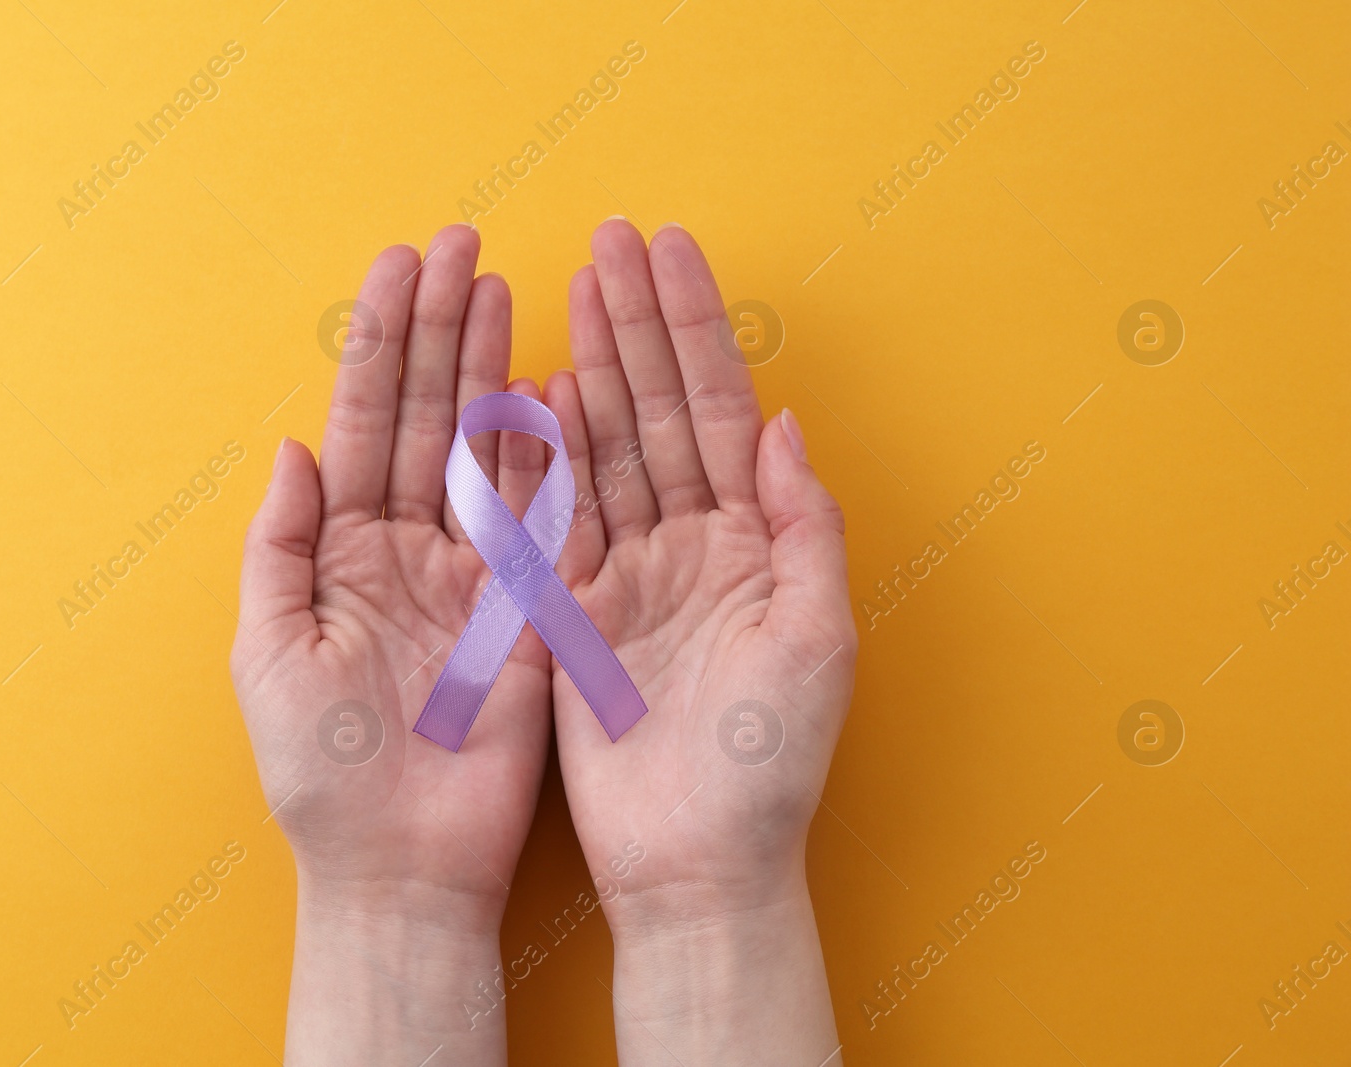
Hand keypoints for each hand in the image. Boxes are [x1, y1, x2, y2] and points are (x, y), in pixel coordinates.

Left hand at [230, 225, 550, 1065]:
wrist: (400, 865)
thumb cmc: (320, 773)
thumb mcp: (271, 654)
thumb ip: (281, 548)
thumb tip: (294, 447)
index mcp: (343, 552)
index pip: (365, 422)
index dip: (384, 342)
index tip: (403, 265)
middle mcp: (409, 547)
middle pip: (427, 416)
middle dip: (441, 329)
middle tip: (463, 245)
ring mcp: (474, 573)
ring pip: (485, 449)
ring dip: (492, 368)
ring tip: (503, 287)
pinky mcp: (529, 608)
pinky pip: (541, 517)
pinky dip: (547, 452)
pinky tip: (552, 385)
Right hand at [544, 220, 854, 1064]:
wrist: (696, 864)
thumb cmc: (771, 764)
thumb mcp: (816, 641)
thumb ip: (803, 528)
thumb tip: (783, 423)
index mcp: (753, 542)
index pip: (716, 410)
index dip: (692, 329)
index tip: (667, 252)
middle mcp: (691, 544)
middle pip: (656, 411)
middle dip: (634, 324)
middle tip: (609, 239)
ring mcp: (628, 574)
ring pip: (605, 450)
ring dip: (589, 366)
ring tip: (569, 287)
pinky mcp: (572, 615)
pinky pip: (556, 520)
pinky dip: (545, 456)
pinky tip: (537, 392)